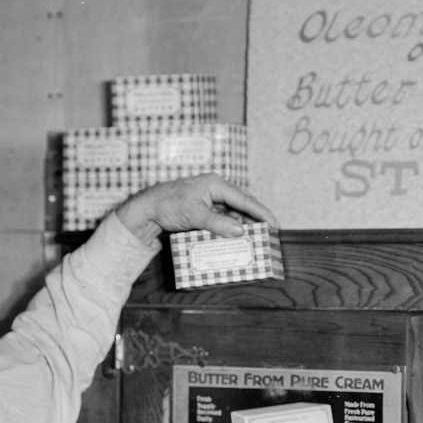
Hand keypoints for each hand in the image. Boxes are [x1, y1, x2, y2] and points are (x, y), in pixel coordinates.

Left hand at [114, 174, 276, 244]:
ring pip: (233, 212)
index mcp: (215, 184)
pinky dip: (230, 227)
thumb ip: (219, 223)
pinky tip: (235, 237)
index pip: (244, 199)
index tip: (274, 223)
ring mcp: (209, 198)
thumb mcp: (195, 215)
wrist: (147, 208)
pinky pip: (223, 217)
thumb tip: (240, 231)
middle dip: (255, 219)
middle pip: (241, 204)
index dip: (261, 212)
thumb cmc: (169, 205)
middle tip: (270, 233)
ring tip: (255, 237)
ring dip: (243, 224)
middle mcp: (215, 189)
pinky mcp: (203, 208)